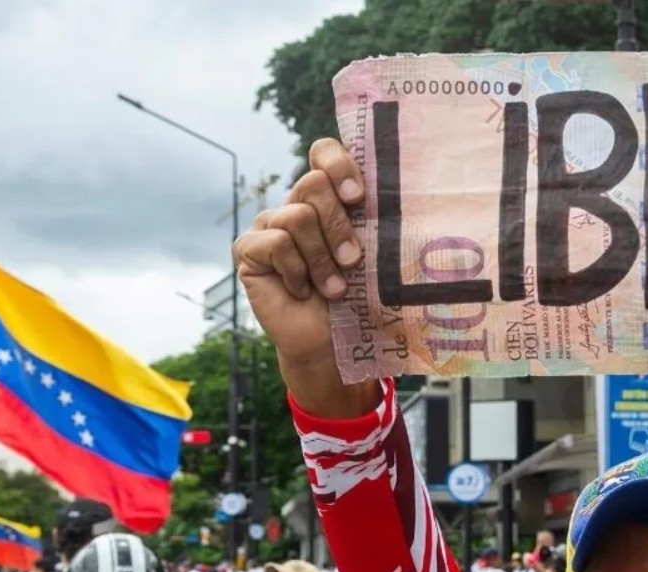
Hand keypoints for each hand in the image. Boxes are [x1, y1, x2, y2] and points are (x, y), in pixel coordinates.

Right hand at [232, 138, 379, 417]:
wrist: (332, 344)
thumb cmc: (358, 298)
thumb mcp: (373, 254)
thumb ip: (373, 220)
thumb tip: (398, 190)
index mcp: (328, 198)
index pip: (323, 153)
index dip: (339, 165)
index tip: (359, 198)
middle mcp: (296, 205)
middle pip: (313, 183)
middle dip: (338, 227)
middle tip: (353, 261)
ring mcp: (269, 225)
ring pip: (296, 216)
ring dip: (321, 258)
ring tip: (333, 288)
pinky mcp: (249, 248)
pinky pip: (275, 242)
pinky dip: (296, 271)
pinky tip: (302, 290)